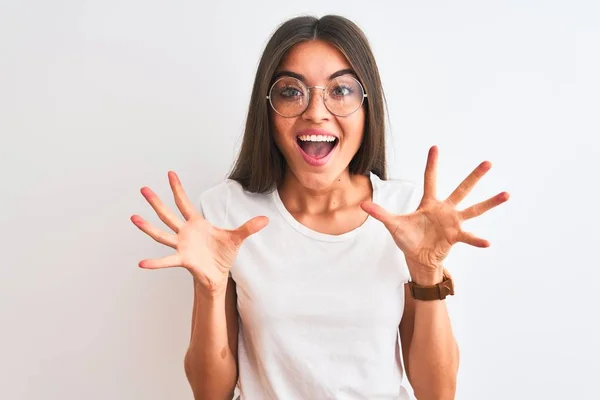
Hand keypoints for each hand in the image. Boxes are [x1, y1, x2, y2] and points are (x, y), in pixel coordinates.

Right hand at [130, 171, 268, 296]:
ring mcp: (182, 246)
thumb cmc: (223, 254)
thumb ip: (249, 227)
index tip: (170, 174)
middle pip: (168, 214)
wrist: (219, 274)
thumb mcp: (237, 237)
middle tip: (143, 189)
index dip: (178, 188)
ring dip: (148, 227)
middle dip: (156, 202)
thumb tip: (266, 219)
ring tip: (133, 218)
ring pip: (162, 234)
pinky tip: (142, 263)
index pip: (184, 202)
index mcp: (197, 223)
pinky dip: (155, 262)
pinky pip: (167, 261)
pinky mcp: (183, 260)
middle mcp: (185, 232)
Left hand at [361, 145, 509, 284]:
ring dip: (490, 202)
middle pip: (462, 189)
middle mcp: (445, 209)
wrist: (418, 258)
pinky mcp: (456, 237)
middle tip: (488, 163)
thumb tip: (362, 203)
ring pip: (474, 209)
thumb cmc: (408, 239)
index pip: (431, 179)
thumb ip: (380, 213)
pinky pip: (469, 237)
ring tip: (506, 194)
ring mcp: (453, 222)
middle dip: (474, 176)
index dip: (432, 164)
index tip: (435, 147)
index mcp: (429, 203)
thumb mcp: (393, 225)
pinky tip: (487, 243)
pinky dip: (477, 239)